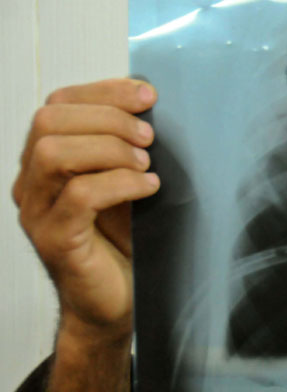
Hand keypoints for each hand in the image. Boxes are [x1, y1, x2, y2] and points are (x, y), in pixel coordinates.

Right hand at [12, 78, 159, 342]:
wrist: (117, 301)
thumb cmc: (124, 239)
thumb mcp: (126, 180)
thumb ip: (126, 145)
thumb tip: (150, 102)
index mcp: (45, 160)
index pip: (58, 103)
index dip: (104, 90)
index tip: (148, 95)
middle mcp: (32, 182)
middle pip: (49, 121)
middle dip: (107, 117)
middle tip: (148, 137)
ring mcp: (38, 212)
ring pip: (54, 153)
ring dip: (109, 149)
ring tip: (146, 164)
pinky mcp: (55, 240)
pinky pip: (78, 196)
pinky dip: (120, 184)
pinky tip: (148, 189)